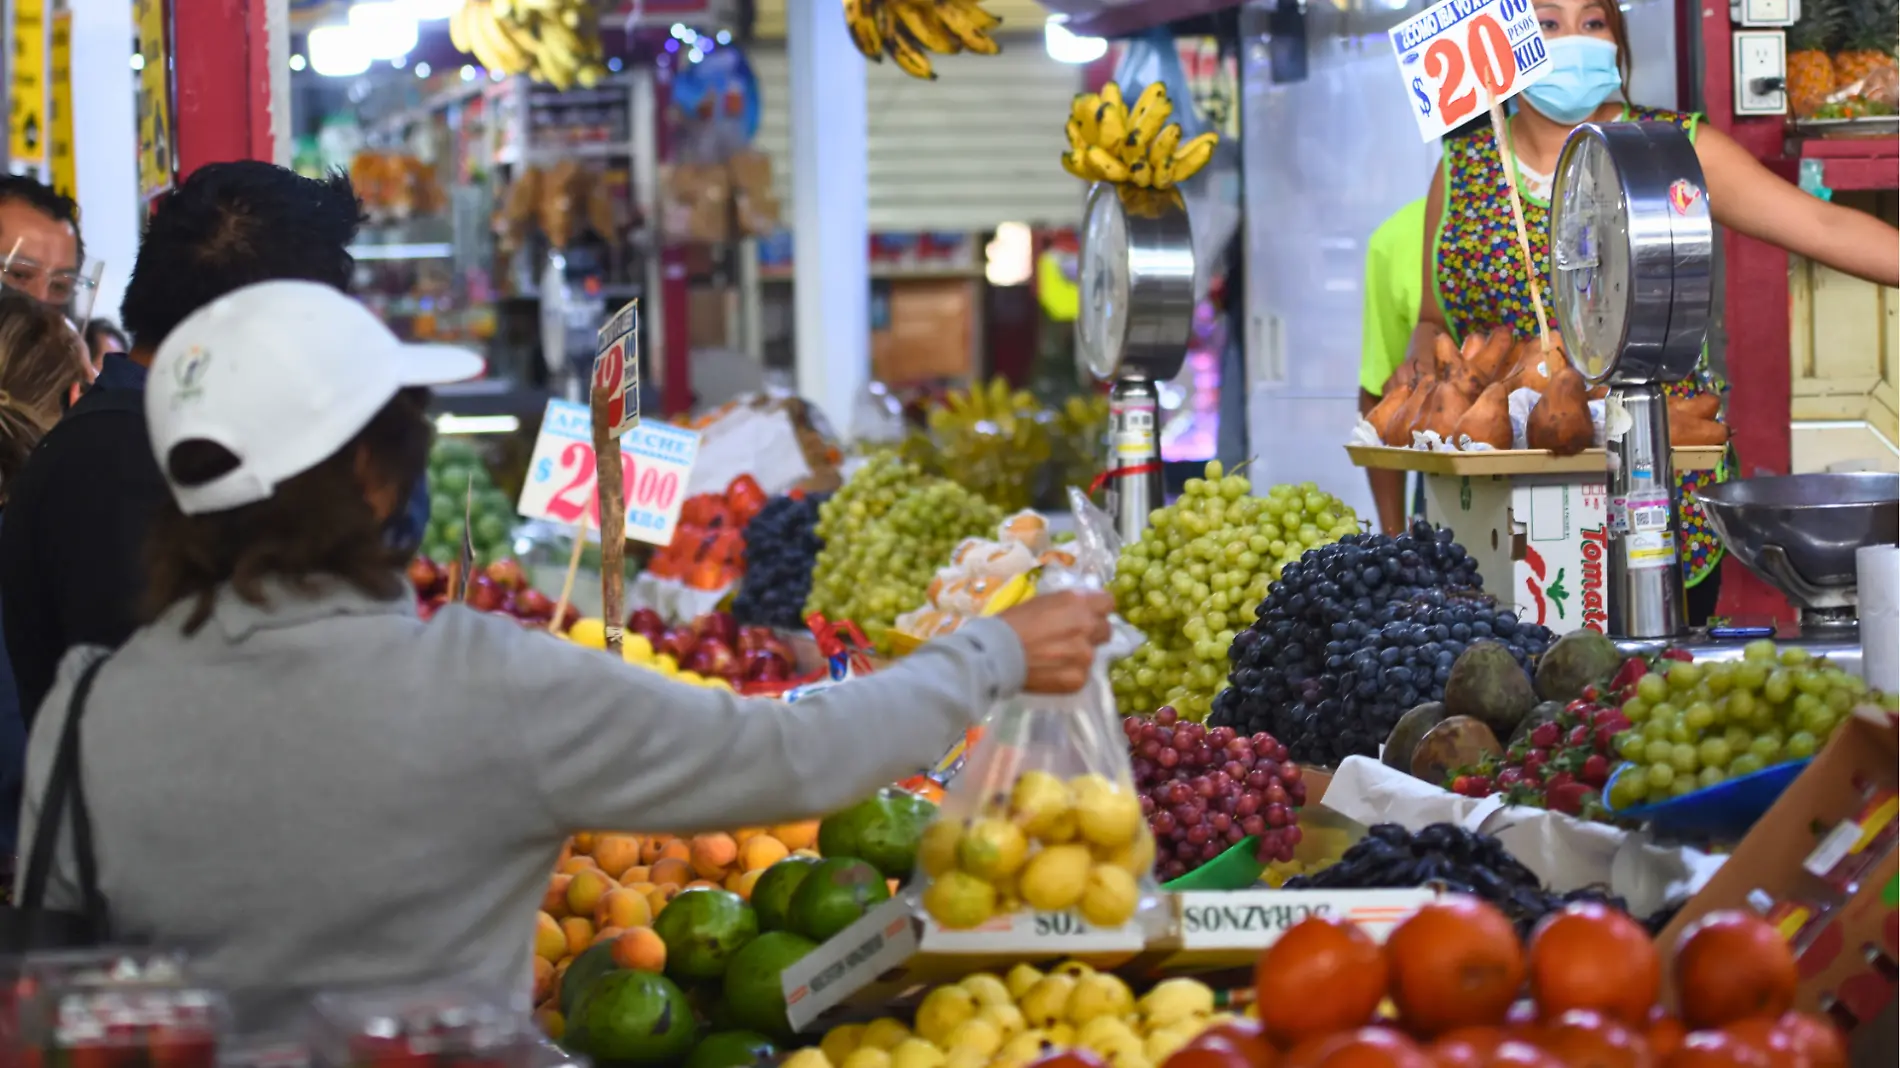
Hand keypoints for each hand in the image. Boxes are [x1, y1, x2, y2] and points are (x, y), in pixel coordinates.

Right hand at [998, 590, 1115, 693]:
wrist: (994, 655)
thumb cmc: (1012, 623)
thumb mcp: (1042, 601)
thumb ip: (1068, 605)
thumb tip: (1082, 609)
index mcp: (1078, 603)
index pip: (1108, 603)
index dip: (1097, 609)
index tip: (1086, 615)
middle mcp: (1087, 627)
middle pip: (1106, 629)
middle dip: (1092, 632)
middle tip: (1071, 638)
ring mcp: (1085, 656)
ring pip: (1093, 654)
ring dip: (1079, 655)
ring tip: (1055, 658)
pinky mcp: (1078, 680)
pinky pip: (1082, 674)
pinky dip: (1070, 673)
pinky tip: (1051, 671)